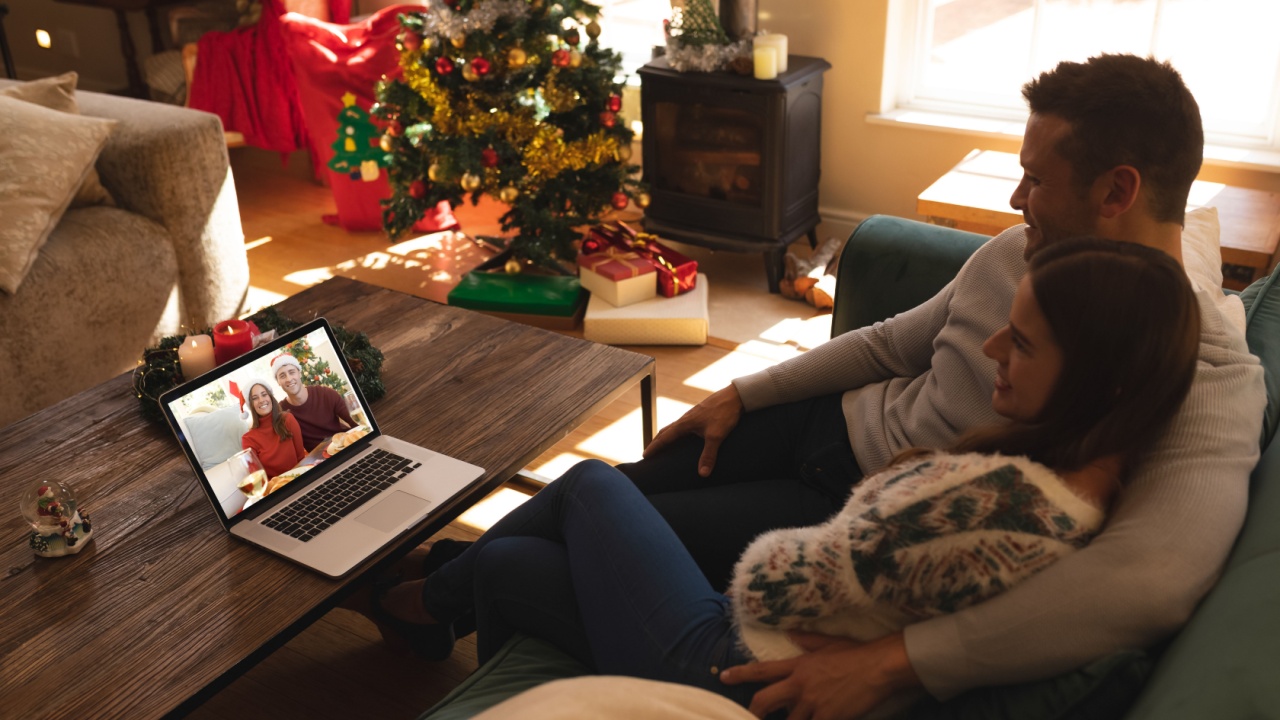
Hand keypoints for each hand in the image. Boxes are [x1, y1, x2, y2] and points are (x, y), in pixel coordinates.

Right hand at [642, 385, 743, 476]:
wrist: (735, 396)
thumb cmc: (724, 414)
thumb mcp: (716, 436)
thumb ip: (708, 455)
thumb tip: (702, 474)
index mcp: (684, 424)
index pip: (664, 438)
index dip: (654, 448)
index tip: (645, 456)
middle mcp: (685, 418)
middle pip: (666, 431)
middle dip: (657, 442)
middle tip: (649, 452)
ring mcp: (693, 414)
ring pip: (674, 426)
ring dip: (666, 436)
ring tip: (664, 444)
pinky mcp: (701, 413)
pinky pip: (683, 424)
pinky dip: (678, 432)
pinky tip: (685, 435)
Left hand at [720, 632, 919, 719]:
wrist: (878, 667)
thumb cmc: (855, 653)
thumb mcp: (827, 642)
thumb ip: (806, 639)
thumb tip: (791, 632)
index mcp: (798, 666)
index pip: (762, 670)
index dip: (740, 674)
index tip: (723, 677)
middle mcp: (799, 685)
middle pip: (764, 701)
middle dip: (753, 712)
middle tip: (748, 716)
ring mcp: (812, 703)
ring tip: (792, 718)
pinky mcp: (828, 717)